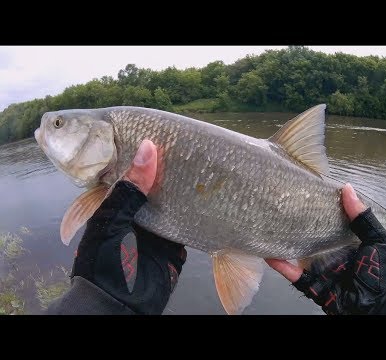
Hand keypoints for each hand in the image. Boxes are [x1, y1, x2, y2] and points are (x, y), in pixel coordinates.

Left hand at [71, 139, 186, 314]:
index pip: (127, 169)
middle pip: (153, 182)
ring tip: (201, 163)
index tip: (158, 133)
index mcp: (113, 201)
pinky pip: (186, 220)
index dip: (140, 152)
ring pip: (172, 199)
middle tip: (186, 146)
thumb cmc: (106, 262)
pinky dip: (196, 210)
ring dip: (184, 187)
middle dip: (168, 168)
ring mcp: (155, 225)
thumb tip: (148, 149)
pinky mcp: (174, 240)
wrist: (119, 307)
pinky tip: (207, 193)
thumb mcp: (112, 221)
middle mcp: (135, 210)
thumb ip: (130, 188)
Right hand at [266, 183, 385, 314]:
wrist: (384, 304)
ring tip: (269, 230)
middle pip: (309, 240)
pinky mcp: (314, 287)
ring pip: (298, 258)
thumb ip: (363, 217)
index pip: (328, 225)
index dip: (317, 213)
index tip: (304, 197)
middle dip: (296, 228)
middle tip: (281, 210)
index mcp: (346, 244)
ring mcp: (321, 272)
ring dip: (284, 246)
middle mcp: (331, 257)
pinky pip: (295, 277)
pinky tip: (270, 255)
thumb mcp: (377, 239)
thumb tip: (347, 188)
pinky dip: (282, 268)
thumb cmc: (384, 270)